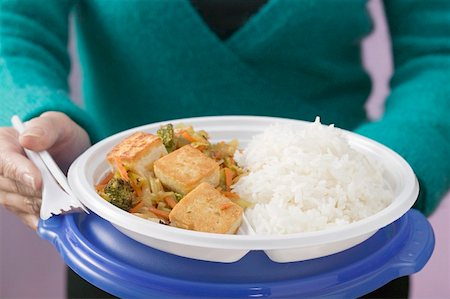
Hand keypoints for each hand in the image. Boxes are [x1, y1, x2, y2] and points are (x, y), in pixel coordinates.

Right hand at [0, 112, 90, 229]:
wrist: (70, 152)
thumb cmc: (60, 135)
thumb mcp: (57, 124)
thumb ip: (44, 128)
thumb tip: (28, 139)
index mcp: (3, 145)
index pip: (4, 162)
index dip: (20, 173)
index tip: (39, 182)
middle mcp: (0, 172)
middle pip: (12, 188)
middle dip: (40, 193)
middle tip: (67, 196)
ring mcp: (8, 192)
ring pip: (22, 205)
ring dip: (46, 208)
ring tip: (69, 206)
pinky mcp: (22, 208)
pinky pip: (30, 219)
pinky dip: (47, 221)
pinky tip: (62, 219)